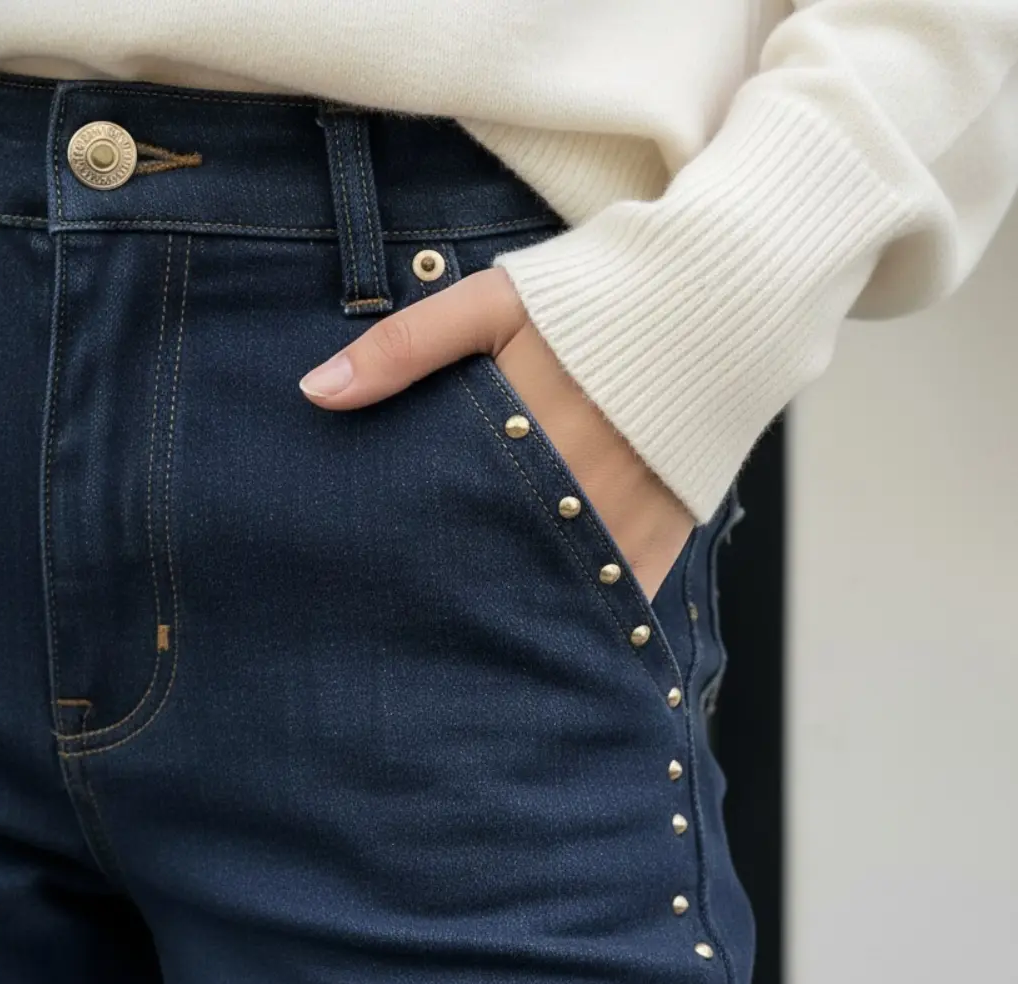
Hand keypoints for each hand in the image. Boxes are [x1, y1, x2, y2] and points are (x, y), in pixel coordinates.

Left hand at [299, 267, 693, 600]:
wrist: (719, 301)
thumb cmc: (594, 298)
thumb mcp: (491, 301)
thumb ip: (404, 347)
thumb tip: (316, 392)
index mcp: (520, 442)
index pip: (452, 521)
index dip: (418, 555)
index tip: (384, 577)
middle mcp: (572, 497)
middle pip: (497, 567)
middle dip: (462, 591)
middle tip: (420, 621)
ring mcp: (623, 526)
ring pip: (553, 594)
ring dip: (518, 607)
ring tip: (479, 631)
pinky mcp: (666, 538)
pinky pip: (616, 598)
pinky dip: (584, 610)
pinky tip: (550, 621)